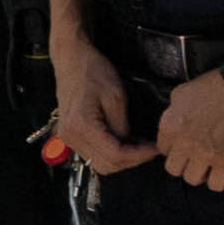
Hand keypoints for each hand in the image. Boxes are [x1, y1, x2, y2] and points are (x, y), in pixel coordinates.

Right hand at [52, 36, 152, 176]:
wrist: (71, 59)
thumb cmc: (92, 71)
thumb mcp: (116, 96)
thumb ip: (123, 126)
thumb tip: (131, 145)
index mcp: (81, 125)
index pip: (115, 155)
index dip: (139, 156)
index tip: (155, 149)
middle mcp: (71, 135)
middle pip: (106, 165)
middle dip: (131, 160)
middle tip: (149, 148)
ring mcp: (68, 137)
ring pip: (99, 163)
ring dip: (121, 158)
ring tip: (138, 145)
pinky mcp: (70, 134)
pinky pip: (93, 154)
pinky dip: (110, 153)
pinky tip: (123, 141)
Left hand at [154, 70, 223, 194]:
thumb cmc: (215, 86)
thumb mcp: (182, 93)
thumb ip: (172, 112)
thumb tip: (173, 124)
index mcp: (170, 126)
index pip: (162, 150)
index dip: (173, 148)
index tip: (182, 146)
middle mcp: (184, 143)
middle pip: (174, 169)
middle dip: (183, 163)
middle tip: (194, 158)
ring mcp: (205, 154)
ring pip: (193, 179)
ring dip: (200, 173)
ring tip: (208, 165)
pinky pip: (216, 184)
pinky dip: (219, 181)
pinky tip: (222, 172)